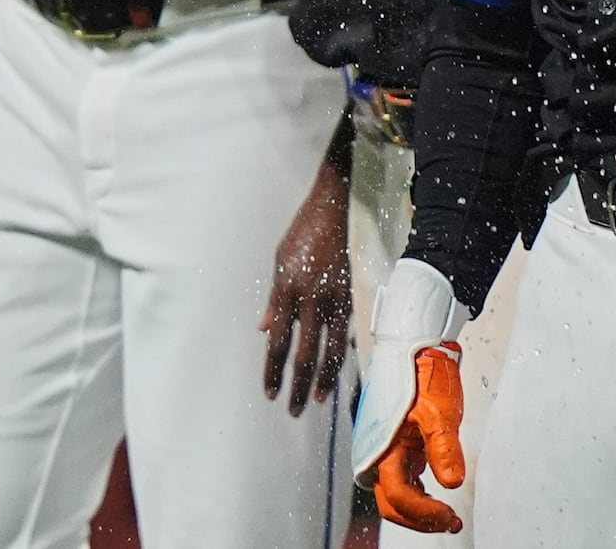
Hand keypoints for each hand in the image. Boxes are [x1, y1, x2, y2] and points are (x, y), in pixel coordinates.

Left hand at [260, 142, 350, 416]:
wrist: (334, 207)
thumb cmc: (302, 232)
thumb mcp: (278, 262)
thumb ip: (273, 300)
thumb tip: (264, 330)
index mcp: (287, 291)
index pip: (278, 342)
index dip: (274, 370)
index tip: (270, 392)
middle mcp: (311, 298)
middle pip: (304, 352)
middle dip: (297, 384)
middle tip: (293, 408)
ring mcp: (335, 296)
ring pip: (331, 347)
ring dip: (323, 376)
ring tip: (318, 397)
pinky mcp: (351, 292)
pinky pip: (346, 329)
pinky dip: (342, 351)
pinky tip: (340, 368)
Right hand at [354, 257, 466, 529]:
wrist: (415, 344)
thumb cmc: (424, 372)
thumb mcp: (440, 410)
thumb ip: (445, 449)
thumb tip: (452, 483)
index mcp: (382, 449)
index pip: (400, 498)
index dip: (425, 514)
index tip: (451, 517)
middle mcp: (376, 453)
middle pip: (392, 503)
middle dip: (420, 519)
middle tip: (450, 522)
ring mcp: (382, 448)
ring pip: (395, 492)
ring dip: (418, 507)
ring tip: (446, 514)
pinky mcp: (390, 441)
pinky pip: (399, 475)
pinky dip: (416, 489)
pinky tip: (435, 488)